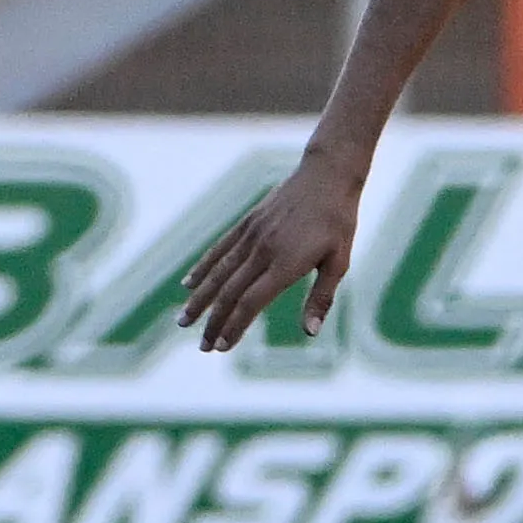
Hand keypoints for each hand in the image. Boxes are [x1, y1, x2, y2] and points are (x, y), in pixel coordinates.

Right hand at [177, 154, 363, 351]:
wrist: (326, 175)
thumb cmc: (338, 221)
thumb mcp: (339, 261)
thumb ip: (321, 297)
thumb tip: (310, 332)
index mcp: (286, 264)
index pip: (251, 302)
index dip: (234, 326)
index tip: (221, 347)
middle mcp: (263, 251)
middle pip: (230, 293)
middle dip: (213, 322)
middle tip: (202, 347)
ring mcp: (251, 235)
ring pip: (218, 273)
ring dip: (199, 299)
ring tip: (183, 321)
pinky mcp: (247, 223)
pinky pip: (219, 249)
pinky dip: (202, 267)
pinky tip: (188, 284)